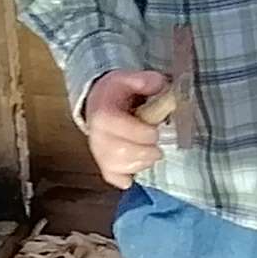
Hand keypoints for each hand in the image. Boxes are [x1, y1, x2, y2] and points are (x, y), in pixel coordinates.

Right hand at [82, 67, 171, 186]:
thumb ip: (145, 81)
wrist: (99, 103)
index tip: (155, 131)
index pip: (120, 128)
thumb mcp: (129, 79)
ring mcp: (98, 152)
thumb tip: (159, 85)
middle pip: (119, 152)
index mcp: (103, 114)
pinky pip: (113, 177)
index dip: (142, 133)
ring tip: (150, 156)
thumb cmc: (117, 93)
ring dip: (140, 164)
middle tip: (157, 148)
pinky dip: (126, 178)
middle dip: (144, 152)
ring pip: (117, 167)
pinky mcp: (103, 164)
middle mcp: (97, 136)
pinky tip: (136, 171)